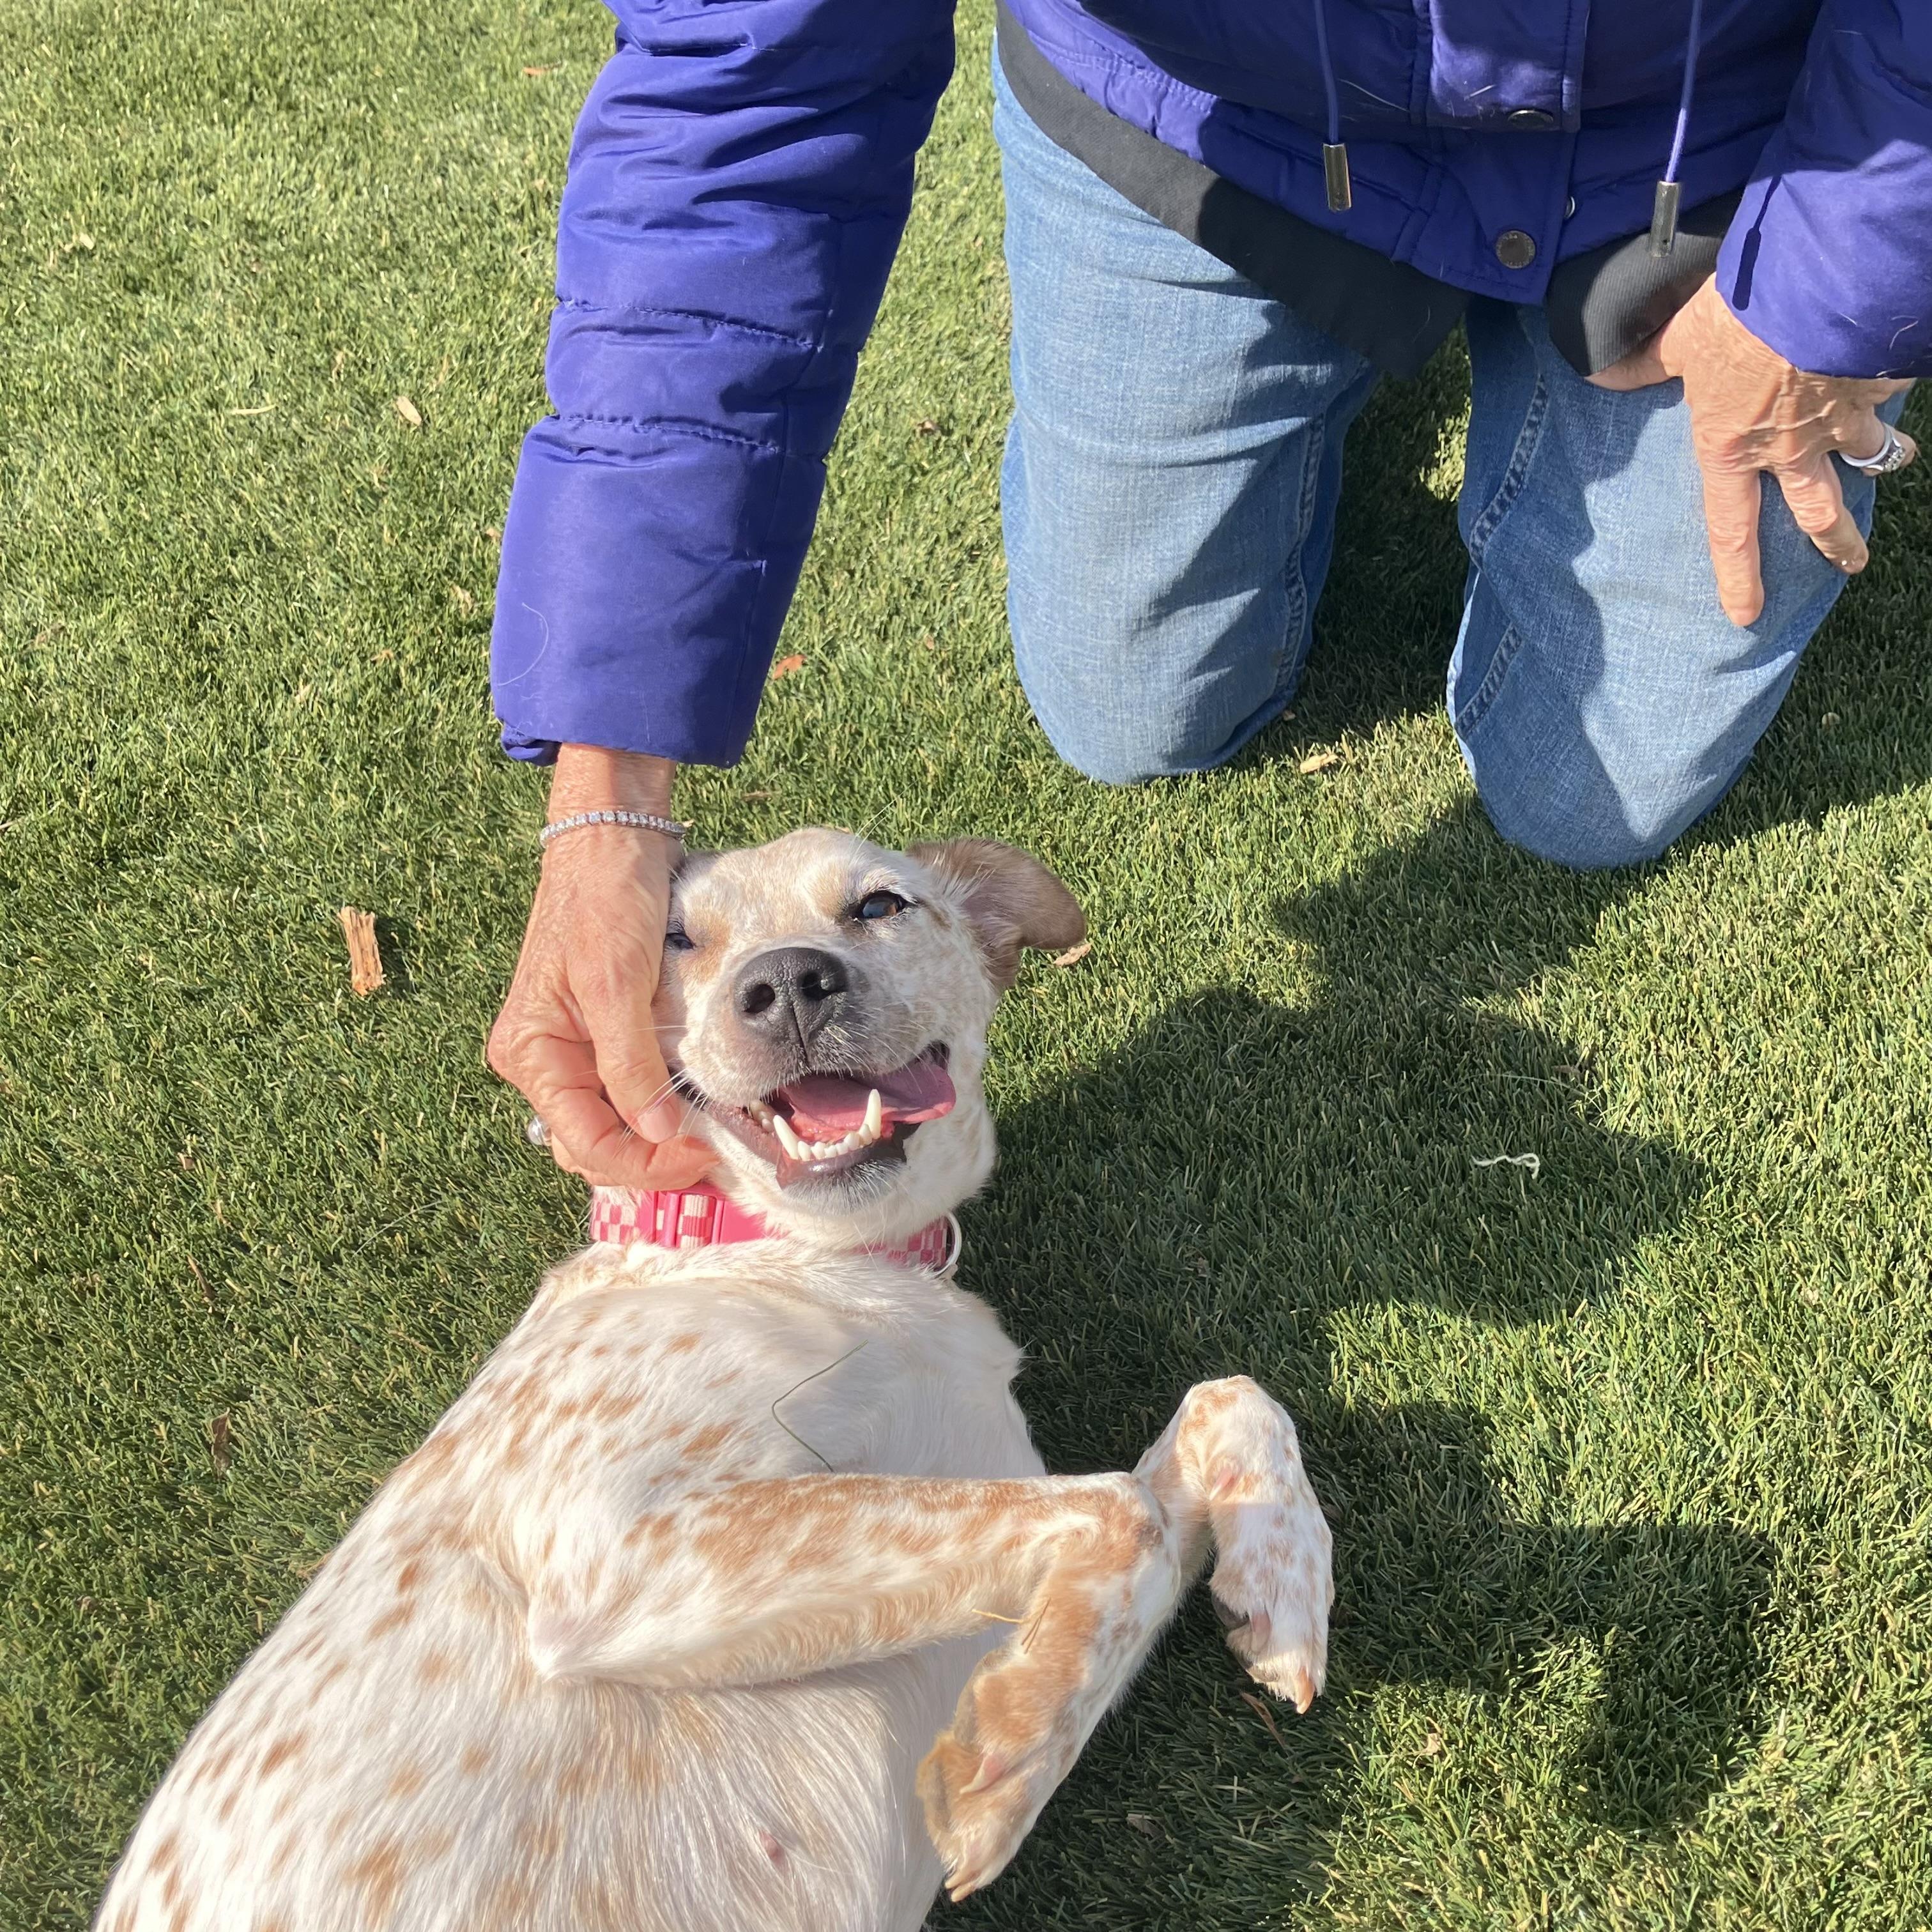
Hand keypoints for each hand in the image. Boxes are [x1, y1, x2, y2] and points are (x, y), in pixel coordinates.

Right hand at [488, 746, 713, 1189]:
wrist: (612, 838)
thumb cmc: (604, 897)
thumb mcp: (616, 979)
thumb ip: (629, 1061)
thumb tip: (655, 1131)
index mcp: (531, 1051)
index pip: (584, 1143)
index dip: (643, 1163)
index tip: (701, 1157)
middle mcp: (543, 1059)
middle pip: (591, 1145)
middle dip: (648, 1162)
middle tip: (712, 1158)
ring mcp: (571, 1049)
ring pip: (608, 1126)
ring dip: (654, 1143)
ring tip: (709, 1142)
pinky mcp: (600, 1034)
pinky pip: (623, 1093)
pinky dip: (656, 1110)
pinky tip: (694, 1110)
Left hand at [1591, 276, 1914, 625]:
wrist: (1821, 282)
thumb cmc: (1742, 315)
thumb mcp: (1684, 337)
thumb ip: (1649, 360)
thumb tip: (1598, 369)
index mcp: (1734, 448)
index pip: (1731, 530)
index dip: (1739, 577)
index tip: (1746, 616)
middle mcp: (1791, 448)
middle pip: (1820, 513)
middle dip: (1839, 544)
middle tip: (1851, 565)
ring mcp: (1841, 421)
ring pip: (1869, 457)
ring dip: (1882, 461)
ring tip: (1893, 463)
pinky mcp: (1879, 387)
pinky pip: (1888, 395)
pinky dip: (1889, 388)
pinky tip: (1888, 374)